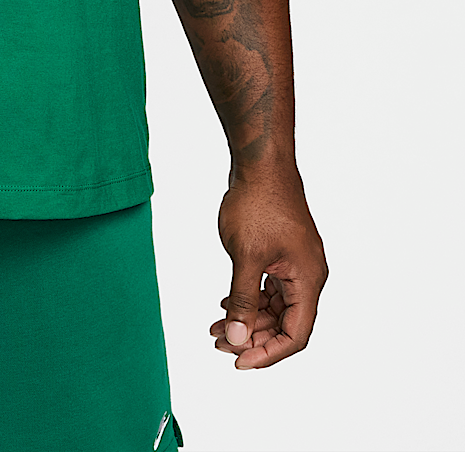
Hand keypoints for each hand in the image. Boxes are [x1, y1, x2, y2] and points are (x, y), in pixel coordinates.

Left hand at [210, 172, 326, 367]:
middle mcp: (307, 276)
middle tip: (219, 343)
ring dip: (247, 318)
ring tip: (215, 328)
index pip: (295, 335)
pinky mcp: (281, 253)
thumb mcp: (245, 256)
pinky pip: (268, 287)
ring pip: (274, 306)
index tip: (237, 361)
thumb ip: (241, 300)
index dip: (268, 353)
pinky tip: (224, 303)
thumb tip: (235, 337)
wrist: (260, 163)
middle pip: (285, 324)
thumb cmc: (258, 203)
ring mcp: (295, 264)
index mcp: (308, 281)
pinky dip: (248, 298)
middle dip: (253, 337)